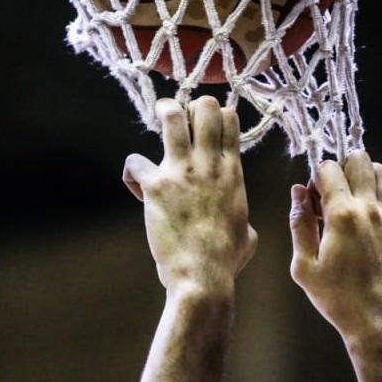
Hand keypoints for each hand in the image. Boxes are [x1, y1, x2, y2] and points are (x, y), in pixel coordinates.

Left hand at [123, 96, 257, 296]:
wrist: (202, 277)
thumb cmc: (226, 261)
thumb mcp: (249, 235)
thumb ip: (245, 220)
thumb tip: (246, 228)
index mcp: (233, 172)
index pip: (229, 120)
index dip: (215, 115)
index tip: (204, 128)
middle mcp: (210, 165)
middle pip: (205, 107)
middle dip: (190, 105)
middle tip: (180, 118)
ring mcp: (183, 172)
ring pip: (172, 116)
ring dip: (163, 113)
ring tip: (158, 120)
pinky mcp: (156, 186)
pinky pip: (135, 162)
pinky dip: (132, 172)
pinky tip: (136, 187)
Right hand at [288, 152, 381, 343]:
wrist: (381, 325)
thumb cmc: (337, 299)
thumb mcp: (304, 266)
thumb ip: (299, 223)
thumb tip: (297, 192)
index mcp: (343, 215)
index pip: (329, 167)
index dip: (315, 177)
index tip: (311, 198)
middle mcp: (370, 211)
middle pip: (360, 159)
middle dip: (341, 168)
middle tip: (330, 195)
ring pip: (380, 175)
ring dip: (361, 179)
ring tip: (346, 205)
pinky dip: (371, 210)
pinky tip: (360, 240)